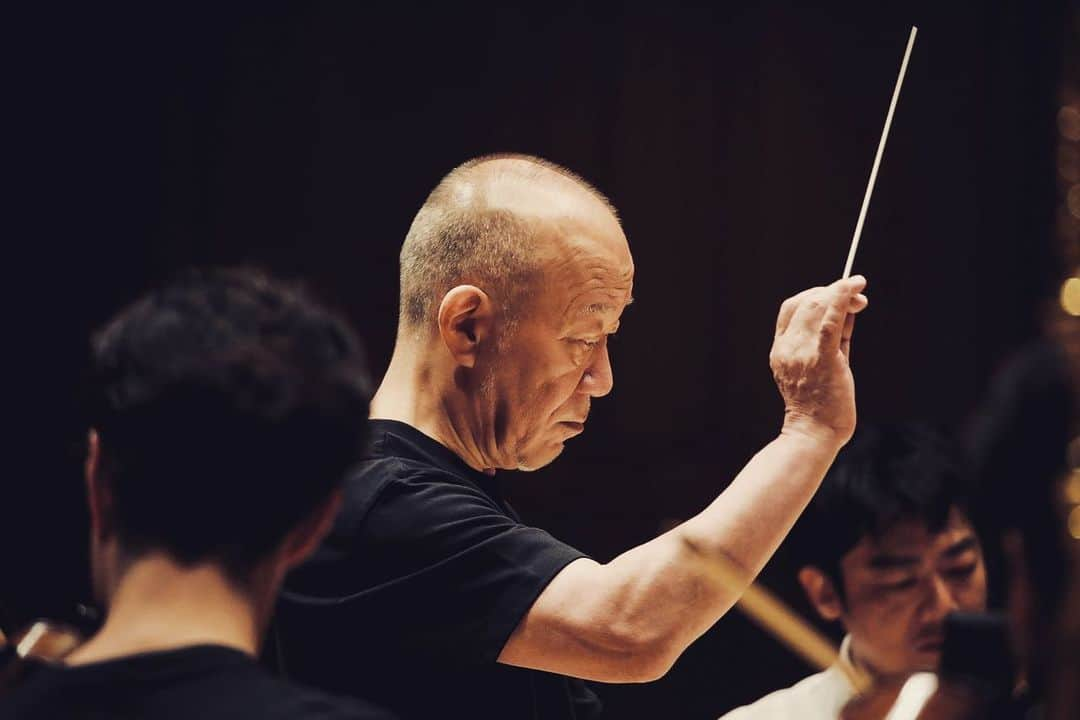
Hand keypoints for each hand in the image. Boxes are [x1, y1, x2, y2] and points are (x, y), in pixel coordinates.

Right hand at [769, 276, 867, 446]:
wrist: (815, 433)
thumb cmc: (821, 404)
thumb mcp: (820, 365)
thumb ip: (830, 339)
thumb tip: (847, 309)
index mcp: (781, 348)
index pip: (792, 307)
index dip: (815, 294)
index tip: (837, 294)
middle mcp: (787, 347)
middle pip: (807, 303)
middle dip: (833, 291)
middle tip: (857, 292)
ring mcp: (802, 352)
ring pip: (818, 307)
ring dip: (841, 293)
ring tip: (859, 293)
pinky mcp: (822, 359)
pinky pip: (830, 321)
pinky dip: (841, 299)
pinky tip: (853, 288)